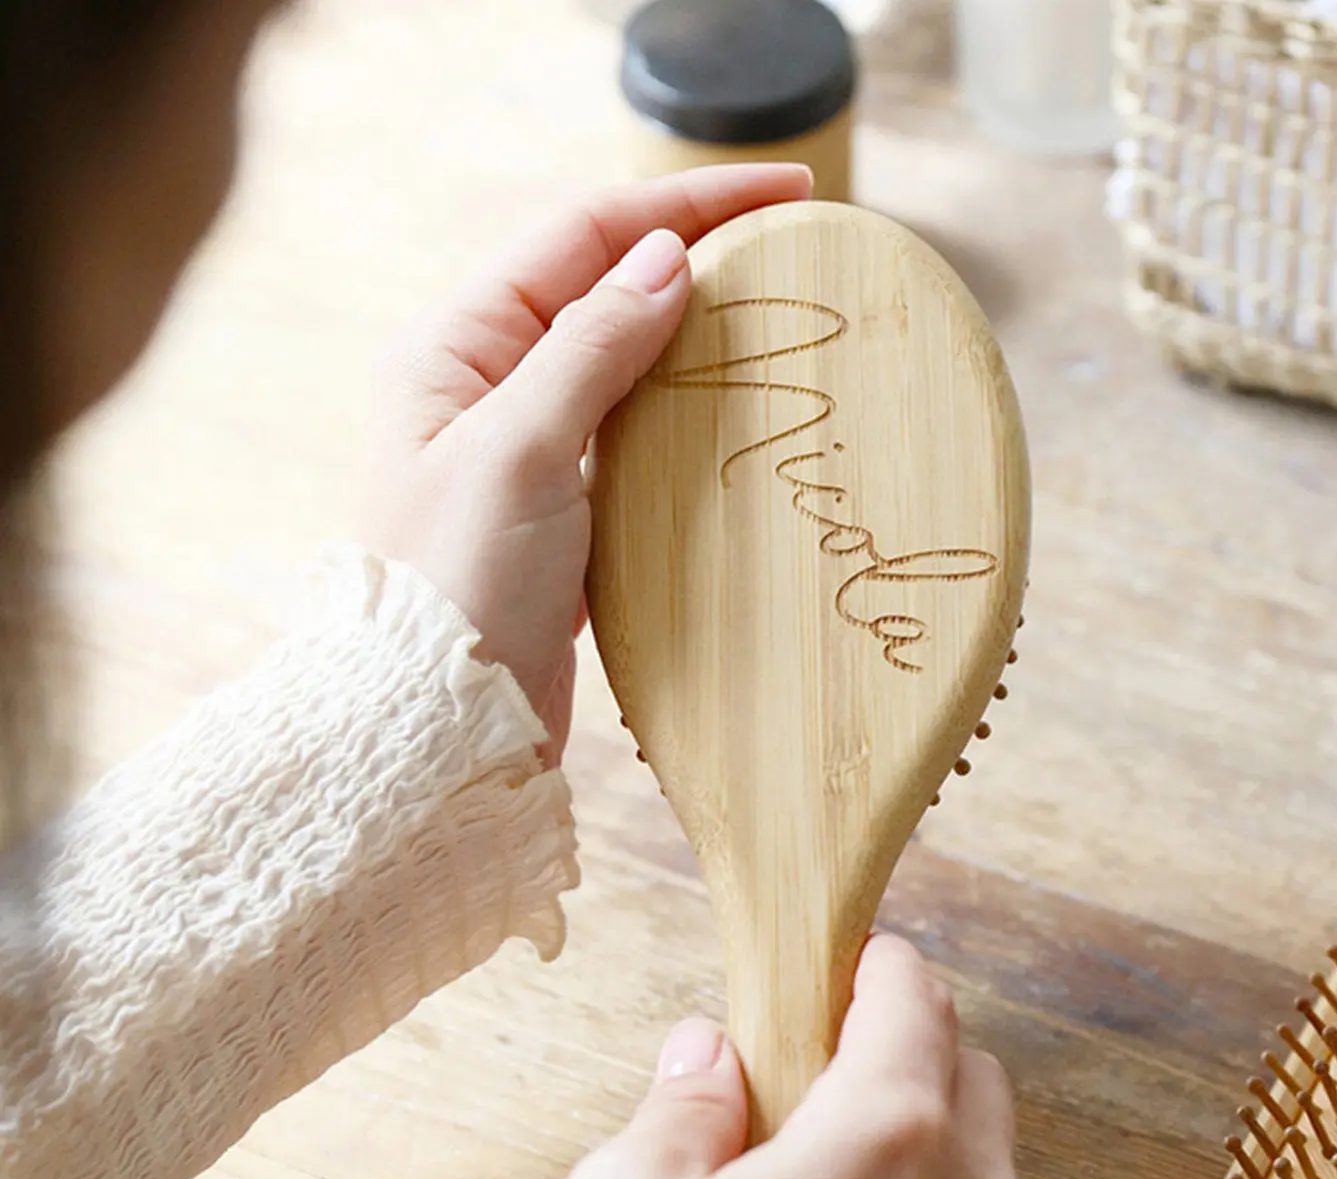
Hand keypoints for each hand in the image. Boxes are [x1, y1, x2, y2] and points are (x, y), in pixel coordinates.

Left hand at [362, 163, 812, 757]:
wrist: (441, 730)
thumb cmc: (455, 590)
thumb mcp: (519, 452)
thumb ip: (590, 350)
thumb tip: (666, 258)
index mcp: (455, 347)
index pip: (581, 235)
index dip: (685, 202)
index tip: (786, 192)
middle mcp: (489, 387)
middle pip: (607, 286)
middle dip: (699, 255)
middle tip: (798, 248)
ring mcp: (530, 452)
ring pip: (630, 362)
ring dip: (701, 335)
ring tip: (782, 319)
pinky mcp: (567, 515)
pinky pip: (639, 437)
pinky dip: (692, 415)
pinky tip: (740, 414)